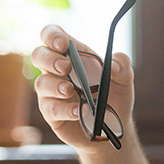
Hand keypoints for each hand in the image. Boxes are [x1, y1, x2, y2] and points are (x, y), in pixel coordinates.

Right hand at [31, 24, 135, 152]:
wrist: (112, 128)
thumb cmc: (114, 97)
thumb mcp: (124, 80)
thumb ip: (122, 66)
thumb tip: (113, 65)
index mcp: (73, 55)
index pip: (52, 35)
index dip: (53, 35)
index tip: (63, 44)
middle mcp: (57, 71)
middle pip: (39, 55)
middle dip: (49, 59)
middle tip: (65, 67)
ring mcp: (52, 93)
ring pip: (41, 83)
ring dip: (55, 85)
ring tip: (69, 90)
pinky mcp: (52, 114)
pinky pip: (50, 108)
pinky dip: (64, 109)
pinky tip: (77, 111)